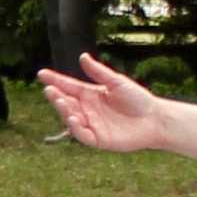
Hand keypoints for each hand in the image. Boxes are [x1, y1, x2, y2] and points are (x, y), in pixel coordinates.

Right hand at [37, 56, 173, 153]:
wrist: (154, 119)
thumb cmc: (138, 99)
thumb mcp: (117, 82)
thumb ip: (99, 72)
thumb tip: (82, 56)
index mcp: (90, 94)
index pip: (68, 86)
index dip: (55, 80)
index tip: (41, 74)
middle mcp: (87, 109)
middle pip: (66, 102)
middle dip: (56, 96)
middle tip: (50, 90)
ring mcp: (91, 124)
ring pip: (70, 118)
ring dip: (63, 110)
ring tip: (61, 101)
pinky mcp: (98, 139)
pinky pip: (82, 134)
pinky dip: (75, 127)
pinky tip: (73, 117)